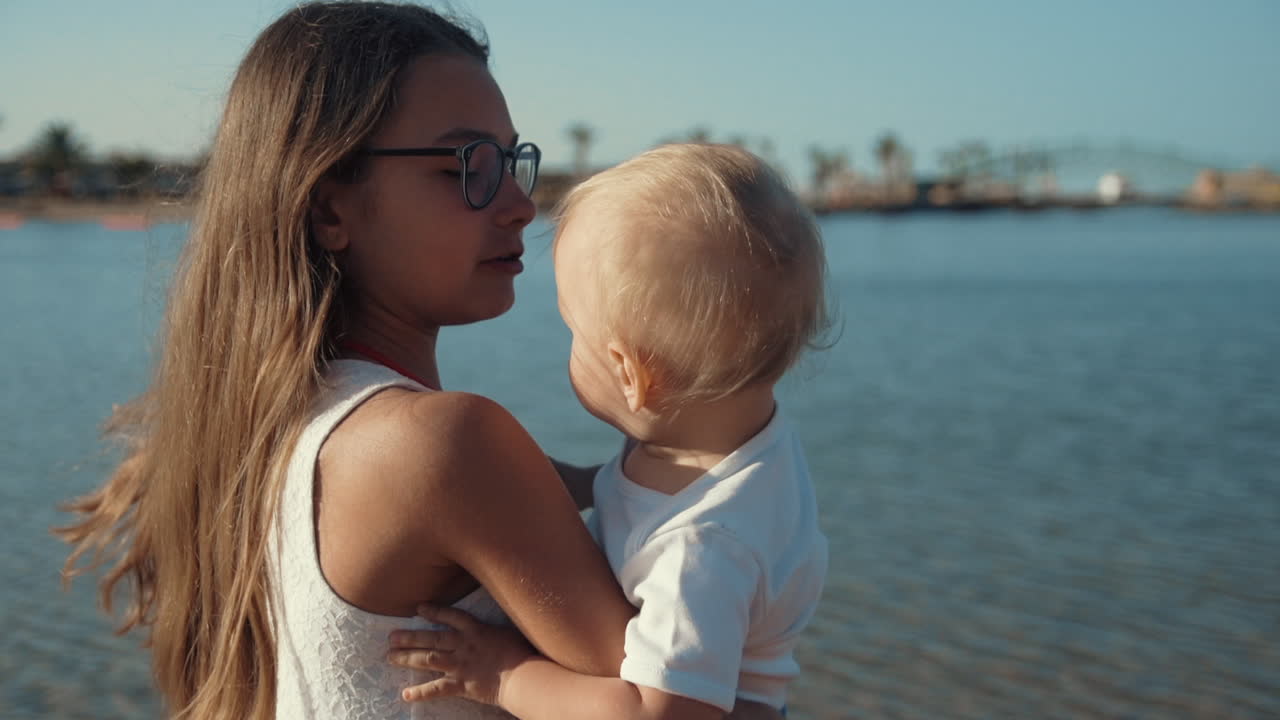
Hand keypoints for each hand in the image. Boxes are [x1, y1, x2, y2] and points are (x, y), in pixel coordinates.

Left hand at [387, 604, 534, 705]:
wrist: (523, 675)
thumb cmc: (523, 652)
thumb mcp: (510, 631)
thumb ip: (496, 628)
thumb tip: (495, 622)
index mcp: (476, 630)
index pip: (450, 616)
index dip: (434, 612)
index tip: (418, 608)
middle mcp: (463, 645)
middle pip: (431, 639)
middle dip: (410, 637)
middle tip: (391, 636)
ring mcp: (460, 665)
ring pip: (428, 659)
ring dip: (407, 658)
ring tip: (390, 656)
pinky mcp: (461, 685)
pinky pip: (436, 689)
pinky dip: (420, 692)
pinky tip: (405, 694)